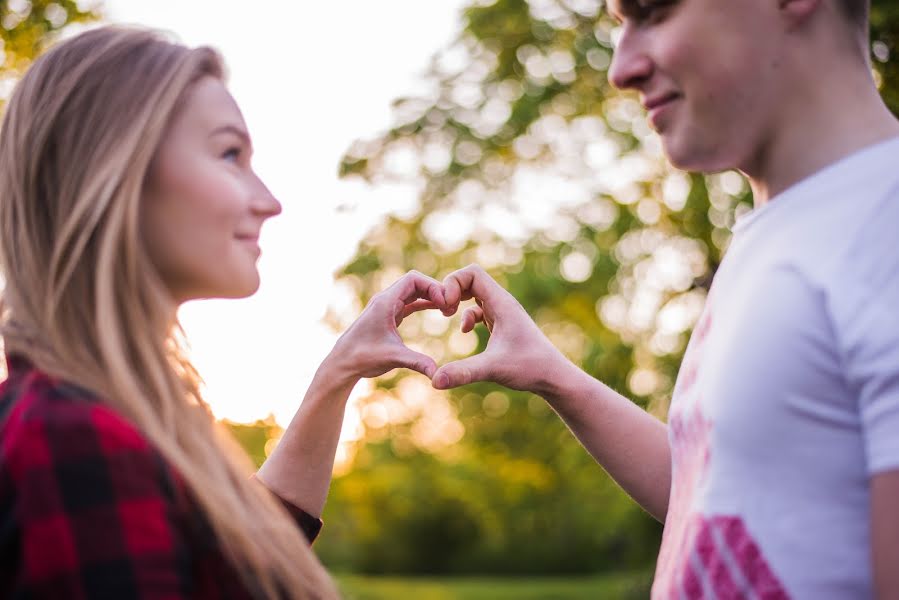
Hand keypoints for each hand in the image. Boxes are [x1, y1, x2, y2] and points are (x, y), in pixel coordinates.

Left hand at [328, 270, 446, 380]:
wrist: (343, 363)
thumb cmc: (363, 357)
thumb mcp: (393, 358)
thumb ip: (417, 362)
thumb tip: (437, 374)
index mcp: (385, 302)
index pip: (413, 279)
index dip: (432, 286)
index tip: (445, 303)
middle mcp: (386, 300)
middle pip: (416, 282)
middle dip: (435, 290)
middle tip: (451, 306)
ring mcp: (387, 307)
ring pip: (413, 291)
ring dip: (431, 296)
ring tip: (449, 308)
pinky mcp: (389, 315)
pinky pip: (410, 302)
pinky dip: (425, 303)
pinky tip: (438, 310)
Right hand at [432, 264, 572, 394]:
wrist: (553, 376)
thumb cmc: (530, 368)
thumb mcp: (493, 369)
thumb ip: (464, 372)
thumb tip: (434, 381)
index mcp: (501, 303)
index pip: (472, 273)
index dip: (453, 283)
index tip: (446, 307)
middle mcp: (502, 303)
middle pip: (471, 279)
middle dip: (452, 289)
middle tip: (443, 310)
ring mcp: (502, 313)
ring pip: (475, 292)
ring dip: (458, 300)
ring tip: (448, 316)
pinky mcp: (502, 325)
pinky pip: (480, 308)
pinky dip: (468, 315)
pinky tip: (465, 332)